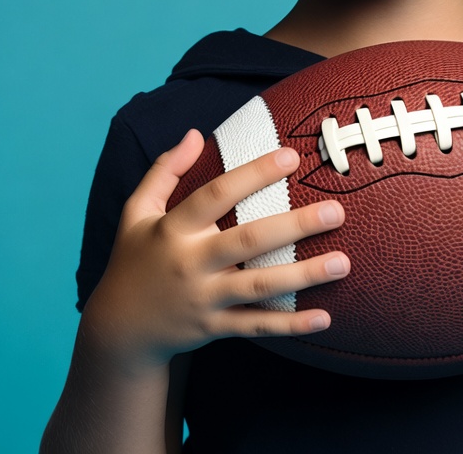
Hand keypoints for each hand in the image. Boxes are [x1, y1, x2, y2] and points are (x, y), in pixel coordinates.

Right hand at [83, 129, 349, 370]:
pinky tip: (324, 317)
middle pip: (248, 241)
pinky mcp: (214, 328)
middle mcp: (191, 263)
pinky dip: (290, 325)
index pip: (216, 195)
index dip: (253, 174)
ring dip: (304, 275)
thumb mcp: (136, 211)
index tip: (291, 156)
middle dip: (295, 226)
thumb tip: (194, 133)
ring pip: (260, 286)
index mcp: (173, 229)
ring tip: (344, 262)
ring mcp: (204, 299)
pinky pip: (257, 325)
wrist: (119, 329)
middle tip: (336, 212)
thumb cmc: (135, 258)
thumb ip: (164, 170)